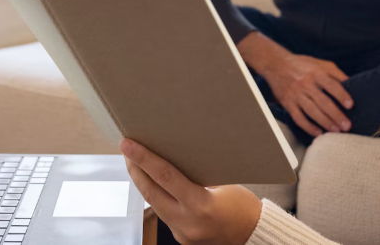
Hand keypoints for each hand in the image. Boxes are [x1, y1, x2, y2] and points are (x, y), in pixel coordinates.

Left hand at [121, 139, 262, 244]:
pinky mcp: (181, 238)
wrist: (253, 236)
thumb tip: (174, 155)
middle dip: (135, 168)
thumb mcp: (224, 184)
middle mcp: (187, 222)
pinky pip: (163, 212)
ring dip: (143, 182)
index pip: (165, 176)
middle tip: (126, 148)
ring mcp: (182, 233)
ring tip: (136, 161)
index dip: (143, 158)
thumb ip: (197, 175)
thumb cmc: (245, 206)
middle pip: (150, 192)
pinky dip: (156, 195)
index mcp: (201, 205)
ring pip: (154, 204)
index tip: (127, 144)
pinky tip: (153, 182)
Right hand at [260, 46, 353, 137]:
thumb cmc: (302, 64)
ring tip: (336, 131)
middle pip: (323, 102)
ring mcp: (296, 95)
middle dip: (336, 115)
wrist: (276, 64)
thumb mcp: (319, 63)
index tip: (350, 105)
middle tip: (347, 126)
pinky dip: (308, 127)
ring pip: (312, 112)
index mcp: (316, 72)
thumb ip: (335, 72)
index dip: (341, 95)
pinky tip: (318, 132)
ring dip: (325, 122)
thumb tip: (350, 83)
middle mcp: (306, 84)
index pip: (331, 85)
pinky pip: (298, 118)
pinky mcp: (288, 103)